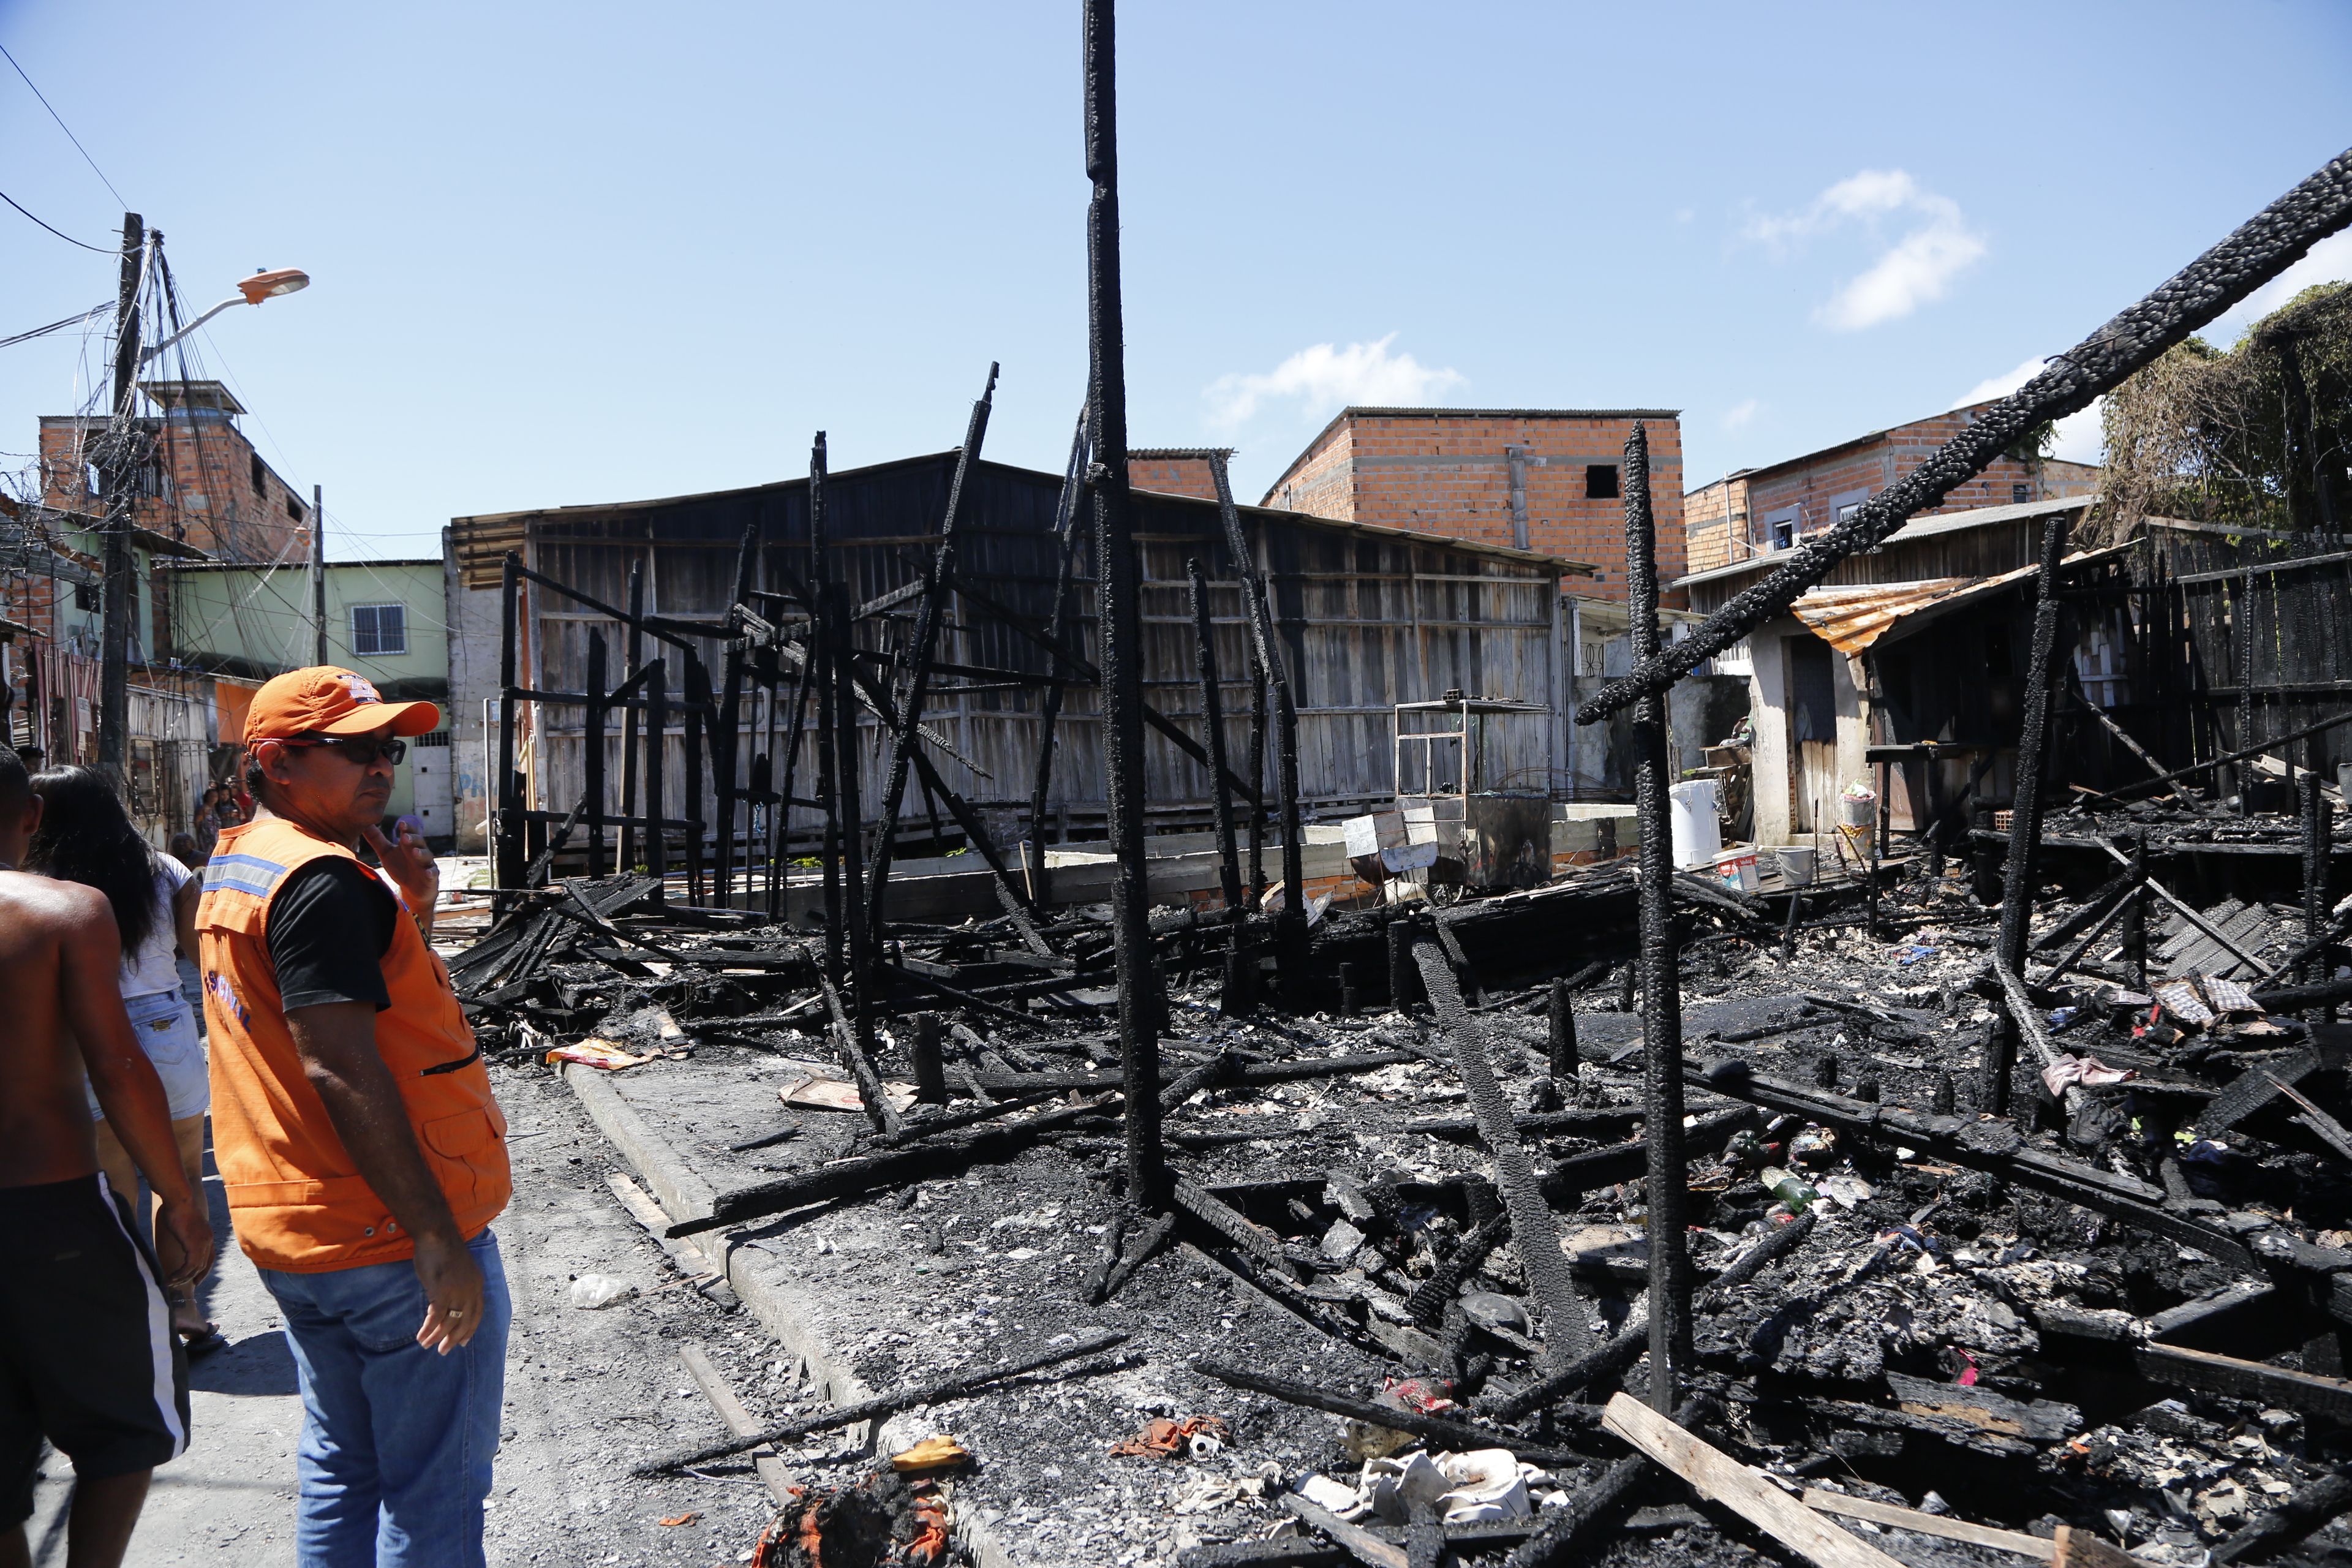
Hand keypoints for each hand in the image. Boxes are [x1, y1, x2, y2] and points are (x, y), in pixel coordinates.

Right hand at [157, 1197, 215, 1293]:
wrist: (180, 1201)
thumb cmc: (179, 1210)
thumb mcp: (186, 1225)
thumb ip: (187, 1236)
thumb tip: (181, 1241)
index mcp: (208, 1236)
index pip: (210, 1258)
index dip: (204, 1271)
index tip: (196, 1280)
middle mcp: (208, 1240)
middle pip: (203, 1265)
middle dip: (191, 1277)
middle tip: (178, 1285)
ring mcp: (202, 1242)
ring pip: (196, 1268)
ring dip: (182, 1278)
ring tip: (170, 1283)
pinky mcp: (193, 1244)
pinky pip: (189, 1265)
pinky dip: (181, 1273)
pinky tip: (172, 1277)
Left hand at [364, 818, 438, 910]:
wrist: (413, 888)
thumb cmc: (400, 867)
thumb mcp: (386, 853)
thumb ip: (376, 839)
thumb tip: (365, 824)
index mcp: (408, 844)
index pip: (410, 832)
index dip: (407, 828)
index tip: (401, 824)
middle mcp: (420, 851)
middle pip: (419, 842)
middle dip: (413, 838)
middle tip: (404, 837)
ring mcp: (426, 863)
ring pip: (426, 856)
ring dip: (421, 853)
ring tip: (414, 852)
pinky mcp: (431, 876)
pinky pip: (432, 873)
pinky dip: (430, 872)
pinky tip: (427, 872)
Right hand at [412, 1231, 485, 1354]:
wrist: (437, 1236)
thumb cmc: (445, 1250)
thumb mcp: (460, 1269)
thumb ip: (459, 1285)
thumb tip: (451, 1300)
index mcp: (477, 1284)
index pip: (477, 1313)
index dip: (470, 1329)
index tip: (463, 1342)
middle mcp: (470, 1291)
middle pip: (464, 1322)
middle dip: (454, 1339)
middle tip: (444, 1351)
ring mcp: (457, 1292)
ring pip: (448, 1323)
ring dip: (437, 1337)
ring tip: (427, 1345)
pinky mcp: (441, 1292)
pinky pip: (435, 1318)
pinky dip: (427, 1329)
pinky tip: (420, 1336)